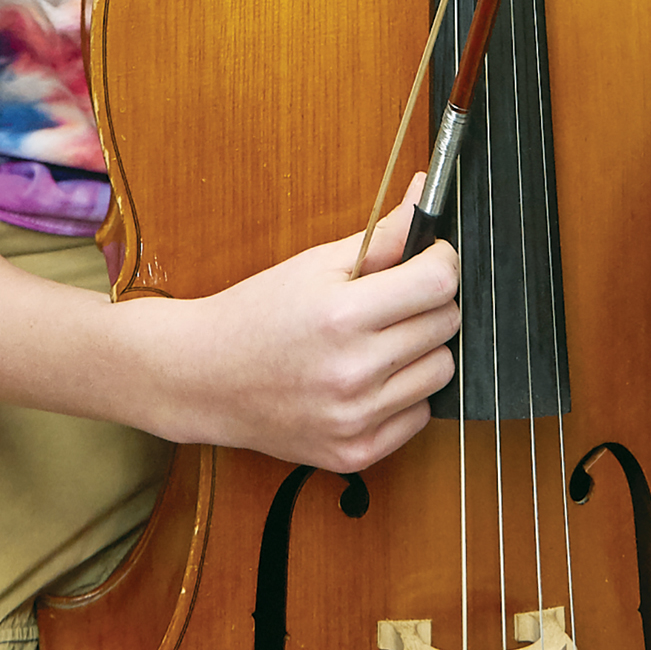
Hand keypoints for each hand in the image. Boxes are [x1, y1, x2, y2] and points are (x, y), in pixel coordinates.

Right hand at [146, 179, 459, 471]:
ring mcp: (355, 418)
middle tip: (396, 297)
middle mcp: (353, 371)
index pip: (438, 282)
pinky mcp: (355, 452)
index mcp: (342, 315)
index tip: (430, 257)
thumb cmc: (258, 313)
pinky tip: (372, 378)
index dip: (442, 260)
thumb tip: (423, 197)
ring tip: (382, 339)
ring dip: (422, 350)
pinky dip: (406, 394)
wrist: (205, 378)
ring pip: (440, 371)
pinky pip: (420, 416)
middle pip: (445, 324)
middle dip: (429, 301)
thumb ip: (381, 235)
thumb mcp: (315, 264)